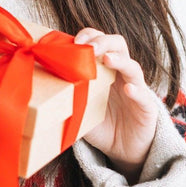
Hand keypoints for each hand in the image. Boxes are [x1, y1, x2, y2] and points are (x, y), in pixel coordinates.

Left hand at [76, 28, 159, 183]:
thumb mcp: (80, 110)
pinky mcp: (146, 108)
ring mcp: (136, 89)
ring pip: (133, 67)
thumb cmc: (103, 125)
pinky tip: (128, 89)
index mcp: (105, 70)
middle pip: (119, 45)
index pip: (100, 42)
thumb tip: (38, 93)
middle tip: (89, 48)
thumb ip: (67, 97)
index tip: (74, 42)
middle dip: (103, 41)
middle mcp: (122, 75)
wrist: (125, 150)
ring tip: (106, 59)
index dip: (89, 37)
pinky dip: (136, 91)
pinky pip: (143, 96)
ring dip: (119, 60)